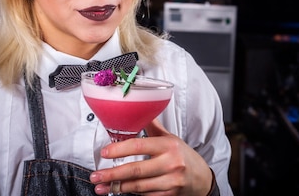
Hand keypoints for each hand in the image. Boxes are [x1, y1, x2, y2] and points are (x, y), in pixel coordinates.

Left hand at [89, 119, 213, 194]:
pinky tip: (120, 190)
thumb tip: (139, 110)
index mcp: (168, 146)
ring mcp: (170, 181)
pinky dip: (132, 192)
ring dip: (117, 187)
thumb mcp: (171, 139)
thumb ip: (153, 127)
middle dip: (113, 174)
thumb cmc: (183, 156)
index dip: (119, 150)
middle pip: (136, 169)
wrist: (201, 178)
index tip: (105, 153)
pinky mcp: (169, 195)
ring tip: (101, 187)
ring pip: (138, 185)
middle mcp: (171, 163)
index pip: (139, 146)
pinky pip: (145, 194)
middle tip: (96, 176)